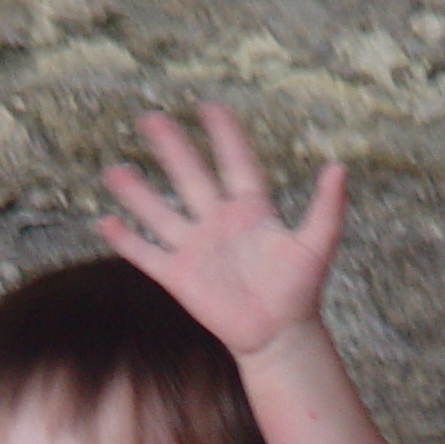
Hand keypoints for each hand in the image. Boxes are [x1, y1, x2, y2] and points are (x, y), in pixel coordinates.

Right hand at [97, 103, 347, 362]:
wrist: (278, 336)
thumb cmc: (300, 291)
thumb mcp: (316, 246)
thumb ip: (327, 208)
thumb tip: (338, 168)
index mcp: (251, 210)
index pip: (234, 163)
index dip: (224, 135)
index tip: (209, 107)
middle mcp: (219, 222)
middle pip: (190, 176)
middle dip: (171, 148)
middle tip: (150, 118)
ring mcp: (196, 248)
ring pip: (160, 213)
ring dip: (137, 192)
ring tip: (113, 170)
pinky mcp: (179, 276)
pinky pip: (148, 255)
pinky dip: (127, 241)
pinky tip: (106, 223)